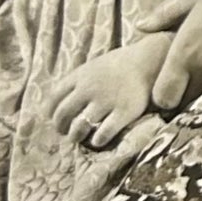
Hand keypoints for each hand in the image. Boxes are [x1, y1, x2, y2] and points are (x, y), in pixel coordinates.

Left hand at [49, 39, 169, 149]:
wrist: (151, 59)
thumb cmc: (123, 63)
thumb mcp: (95, 65)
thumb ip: (79, 80)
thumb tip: (64, 97)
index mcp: (81, 76)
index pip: (54, 97)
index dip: (50, 112)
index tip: (52, 119)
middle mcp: (89, 89)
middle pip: (63, 114)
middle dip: (60, 127)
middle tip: (64, 132)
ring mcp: (106, 101)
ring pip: (80, 126)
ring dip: (75, 136)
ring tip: (78, 138)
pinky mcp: (124, 112)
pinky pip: (104, 133)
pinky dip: (98, 140)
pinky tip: (98, 140)